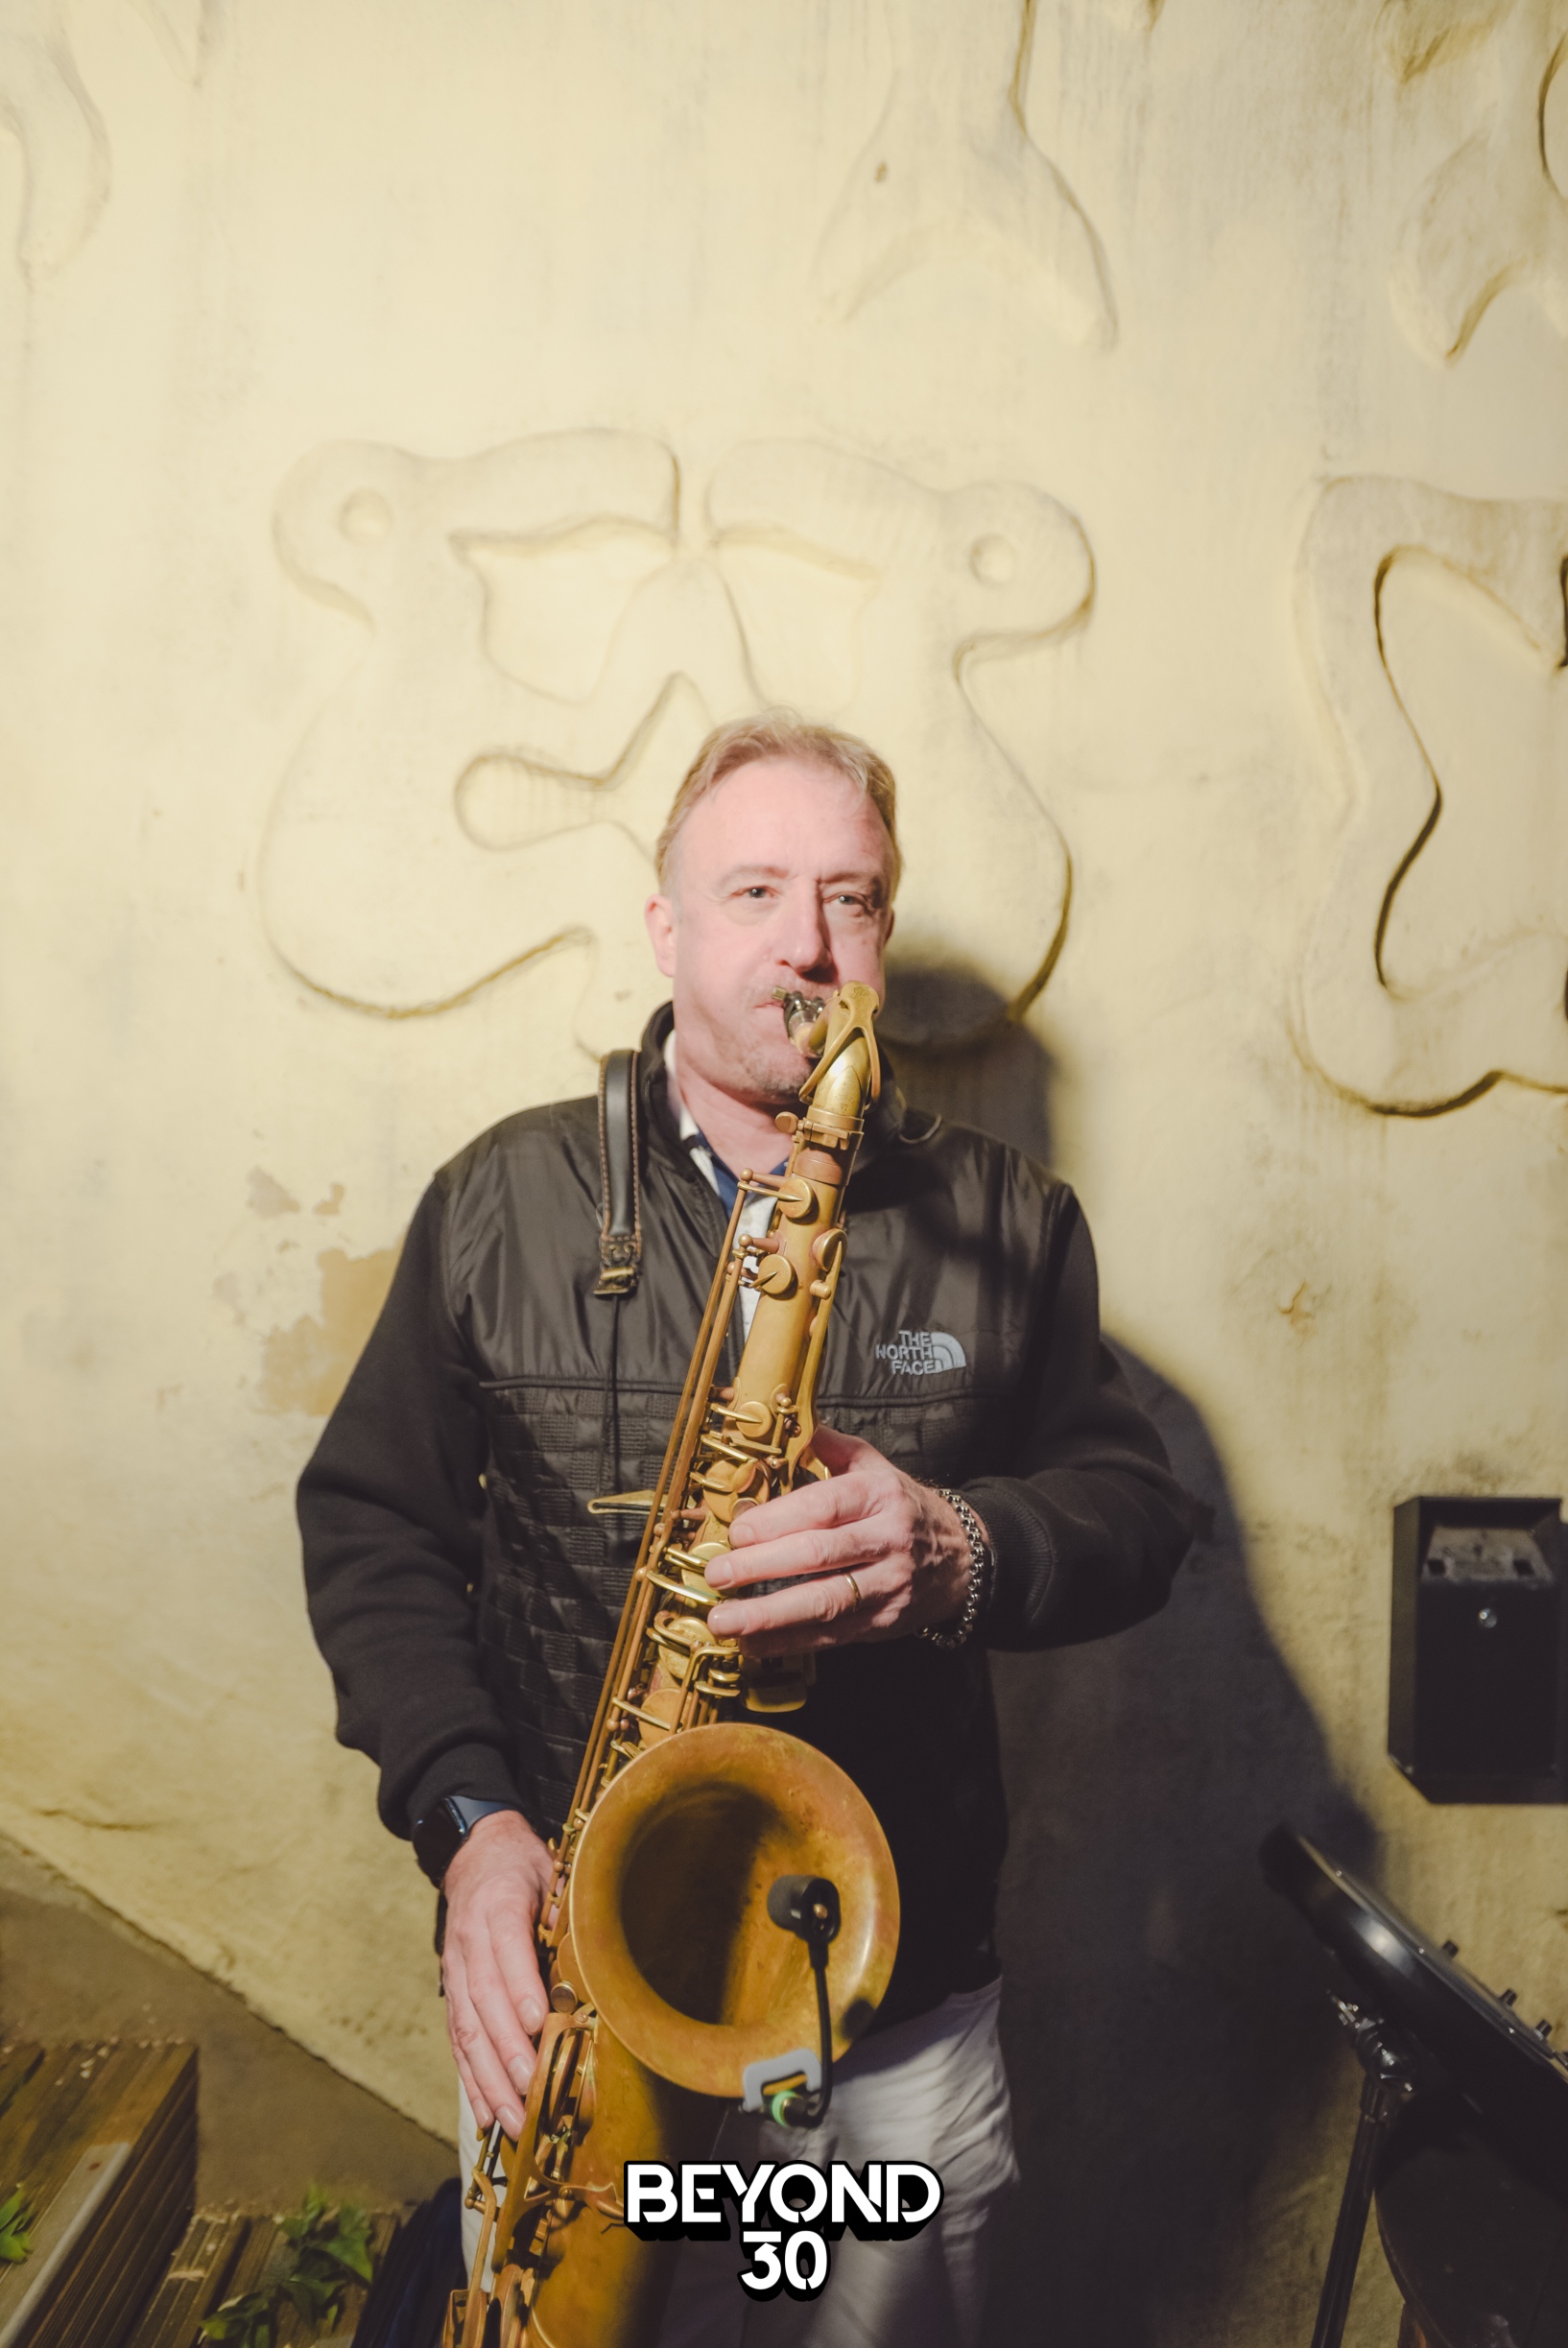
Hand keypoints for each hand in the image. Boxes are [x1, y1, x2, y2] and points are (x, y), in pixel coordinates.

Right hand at [440, 1810, 555, 2137]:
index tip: (538, 2024)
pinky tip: (486, 2114)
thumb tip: (590, 1954)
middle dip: (506, 2052)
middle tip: (529, 2090)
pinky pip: (458, 2040)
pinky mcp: (452, 1993)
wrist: (475, 1855)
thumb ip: (565, 1908)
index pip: (506, 1950)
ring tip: (512, 2119)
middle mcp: (469, 1942)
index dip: (520, 1988)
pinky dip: (471, 2080)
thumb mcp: (549, 1870)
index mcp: (498, 1905)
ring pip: (467, 2031)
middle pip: (483, 2002)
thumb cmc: (522, 1868)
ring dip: (488, 2080)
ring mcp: (456, 1970)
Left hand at [704, 1425, 981, 1653]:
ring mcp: (887, 1584)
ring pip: (825, 1602)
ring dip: (769, 1615)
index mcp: (879, 1495)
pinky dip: (789, 1642)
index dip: (777, 1520)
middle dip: (762, 1567)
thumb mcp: (879, 1469)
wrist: (964, 1559)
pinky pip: (832, 1635)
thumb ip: (835, 1449)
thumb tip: (796, 1427)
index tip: (737, 1532)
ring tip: (726, 1619)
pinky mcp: (885, 1622)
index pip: (823, 1506)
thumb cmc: (906, 1510)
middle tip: (718, 1574)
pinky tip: (754, 1643)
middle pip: (819, 1555)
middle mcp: (887, 1539)